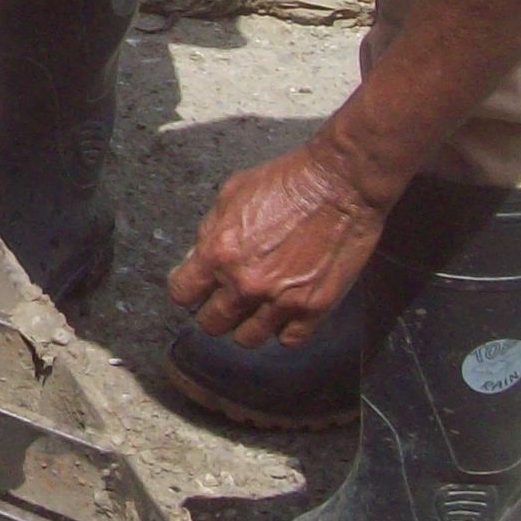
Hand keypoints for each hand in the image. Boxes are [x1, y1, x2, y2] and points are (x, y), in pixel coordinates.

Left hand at [167, 136, 388, 346]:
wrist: (338, 184)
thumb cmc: (285, 181)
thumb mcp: (230, 194)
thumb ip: (209, 232)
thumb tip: (196, 260)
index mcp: (219, 252)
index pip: (181, 293)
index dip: (187, 289)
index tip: (195, 286)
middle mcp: (246, 283)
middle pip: (211, 323)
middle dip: (213, 310)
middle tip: (225, 297)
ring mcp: (281, 300)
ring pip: (248, 338)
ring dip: (246, 324)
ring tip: (254, 308)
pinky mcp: (314, 308)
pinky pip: (288, 339)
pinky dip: (283, 328)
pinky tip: (283, 312)